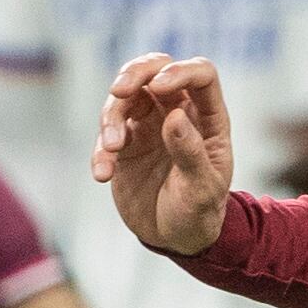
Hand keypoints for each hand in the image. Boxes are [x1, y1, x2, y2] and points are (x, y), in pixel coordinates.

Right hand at [91, 51, 236, 255]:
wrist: (176, 238)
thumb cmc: (199, 212)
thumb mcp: (201, 189)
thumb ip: (190, 153)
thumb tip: (175, 116)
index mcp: (208, 118)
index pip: (200, 75)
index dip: (180, 71)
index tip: (159, 86)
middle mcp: (178, 112)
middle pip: (156, 69)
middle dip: (135, 73)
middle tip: (118, 91)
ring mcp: (149, 124)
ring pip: (125, 96)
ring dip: (111, 117)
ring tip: (112, 149)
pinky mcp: (125, 142)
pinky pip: (107, 132)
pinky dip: (100, 149)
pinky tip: (102, 174)